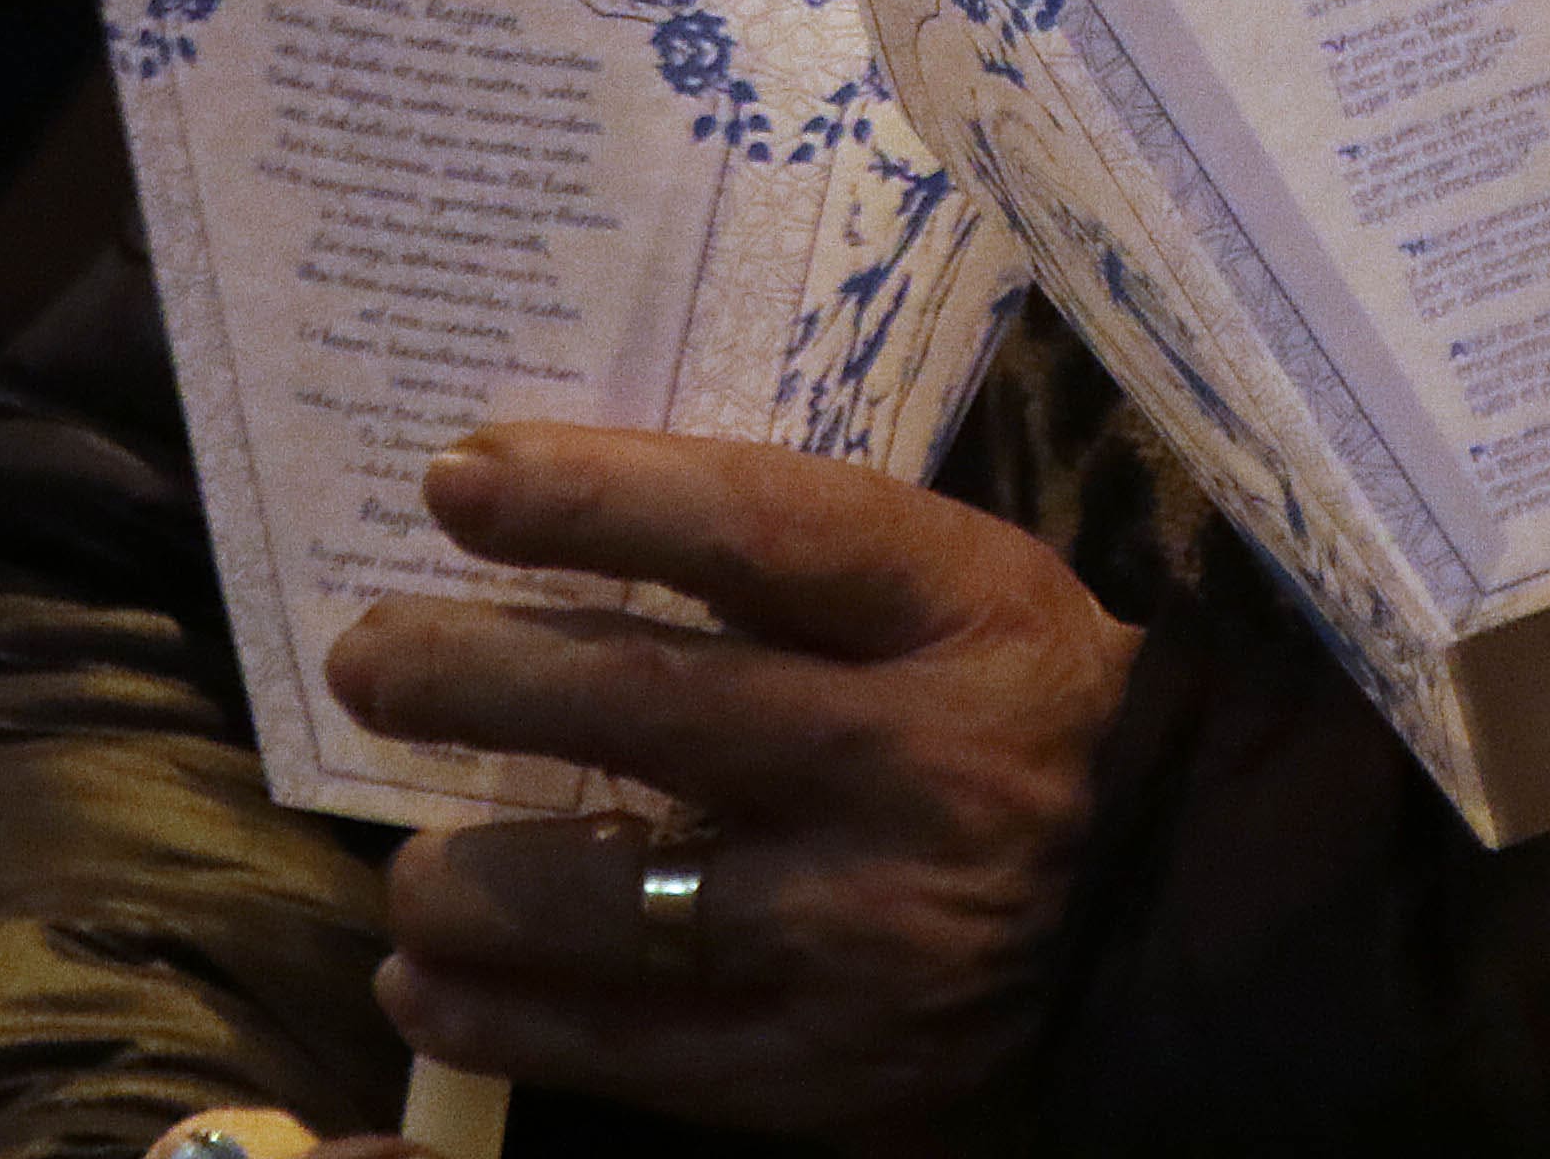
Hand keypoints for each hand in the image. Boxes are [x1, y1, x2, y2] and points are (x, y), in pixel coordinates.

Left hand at [324, 424, 1140, 1140]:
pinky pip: (635, 1047)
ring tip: (401, 870)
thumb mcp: (959, 589)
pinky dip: (508, 1019)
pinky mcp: (834, 1069)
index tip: (456, 480)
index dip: (595, 497)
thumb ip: (795, 563)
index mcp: (953, 614)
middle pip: (651, 703)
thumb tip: (556, 519)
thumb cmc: (1027, 707)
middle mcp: (909, 763)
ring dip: (470, 880)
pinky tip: (427, 987)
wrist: (1179, 905)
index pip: (755, 529)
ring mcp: (867, 928)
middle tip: (370, 661)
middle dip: (476, 678)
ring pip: (617, 895)